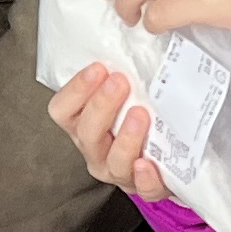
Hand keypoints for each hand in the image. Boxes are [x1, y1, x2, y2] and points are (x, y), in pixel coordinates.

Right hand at [50, 62, 169, 202]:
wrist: (168, 161)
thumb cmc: (139, 121)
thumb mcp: (123, 98)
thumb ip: (118, 79)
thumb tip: (130, 42)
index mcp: (82, 125)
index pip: (62, 110)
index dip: (76, 90)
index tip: (98, 68)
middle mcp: (95, 150)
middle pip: (86, 132)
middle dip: (101, 106)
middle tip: (119, 82)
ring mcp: (118, 172)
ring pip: (113, 160)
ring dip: (126, 137)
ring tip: (141, 114)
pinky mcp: (145, 189)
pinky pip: (142, 190)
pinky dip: (144, 179)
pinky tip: (148, 164)